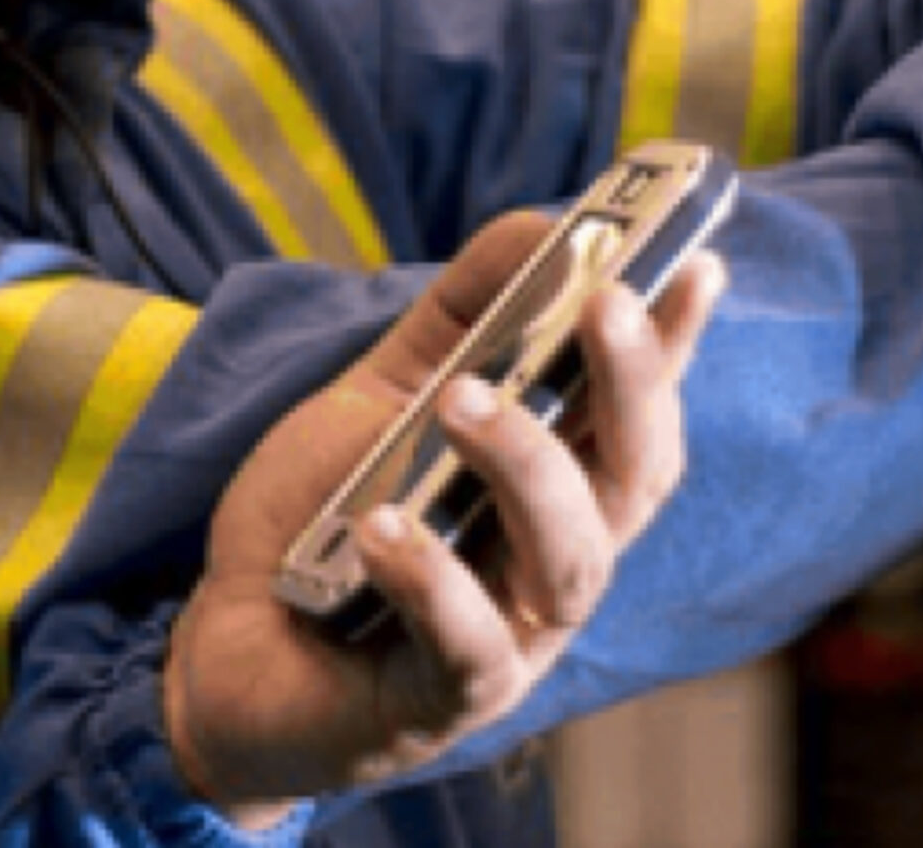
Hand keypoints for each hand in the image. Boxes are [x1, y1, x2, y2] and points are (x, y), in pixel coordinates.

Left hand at [162, 209, 727, 826]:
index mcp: (551, 489)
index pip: (636, 412)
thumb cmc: (324, 521)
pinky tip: (383, 529)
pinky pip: (465, 648)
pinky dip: (432, 581)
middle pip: (632, 481)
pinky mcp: (440, 700)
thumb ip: (457, 320)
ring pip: (568, 561)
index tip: (695, 259)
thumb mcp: (379, 397)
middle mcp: (550, 562)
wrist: (228, 648)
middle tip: (600, 304)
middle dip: (631, 387)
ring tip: (460, 403)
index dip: (674, 344)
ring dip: (526, 468)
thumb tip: (542, 224)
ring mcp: (509, 638)